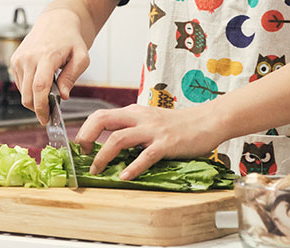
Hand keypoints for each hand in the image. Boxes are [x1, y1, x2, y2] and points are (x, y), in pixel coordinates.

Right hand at [9, 8, 89, 123]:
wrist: (55, 22)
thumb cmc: (71, 40)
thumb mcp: (81, 57)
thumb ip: (72, 76)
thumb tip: (63, 95)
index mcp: (46, 56)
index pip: (40, 86)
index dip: (42, 106)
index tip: (46, 119)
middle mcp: (29, 57)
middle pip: (27, 94)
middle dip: (37, 109)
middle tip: (48, 115)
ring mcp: (19, 58)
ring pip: (22, 92)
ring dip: (33, 100)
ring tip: (48, 95)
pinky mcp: (14, 60)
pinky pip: (19, 84)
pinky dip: (29, 90)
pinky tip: (41, 83)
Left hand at [75, 104, 222, 180]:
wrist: (207, 121)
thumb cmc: (178, 124)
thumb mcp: (151, 120)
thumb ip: (133, 128)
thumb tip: (111, 145)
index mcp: (134, 112)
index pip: (100, 115)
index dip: (86, 130)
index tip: (82, 147)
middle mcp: (139, 117)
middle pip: (103, 120)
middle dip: (87, 137)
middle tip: (83, 155)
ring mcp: (152, 130)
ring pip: (118, 139)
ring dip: (103, 156)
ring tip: (97, 170)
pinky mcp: (166, 143)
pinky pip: (145, 156)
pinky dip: (133, 168)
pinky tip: (125, 177)